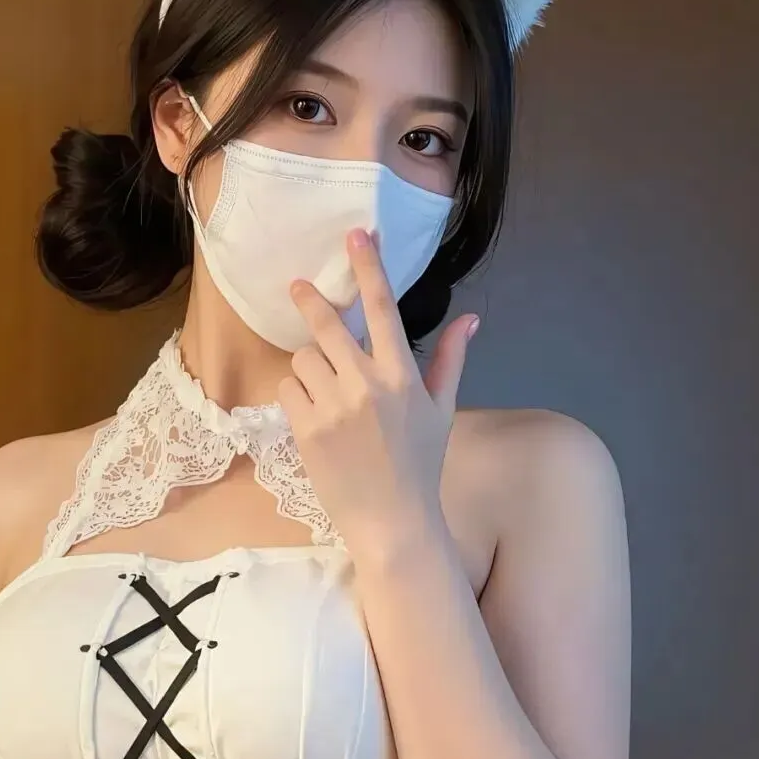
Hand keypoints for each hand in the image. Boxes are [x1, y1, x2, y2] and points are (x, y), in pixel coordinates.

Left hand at [278, 228, 478, 558]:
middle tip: (299, 287)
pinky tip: (314, 416)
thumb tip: (469, 319)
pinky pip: (289, 390)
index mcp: (402, 376)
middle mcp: (366, 385)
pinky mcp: (306, 430)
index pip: (383, 309)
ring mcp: (333, 407)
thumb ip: (449, 360)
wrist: (392, 523)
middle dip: (311, 300)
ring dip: (310, 365)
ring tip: (325, 390)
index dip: (368, 268)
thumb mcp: (442, 412)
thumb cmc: (420, 466)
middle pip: (327, 325)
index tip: (356, 235)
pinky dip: (297, 396)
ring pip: (303, 359)